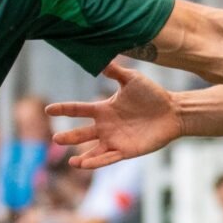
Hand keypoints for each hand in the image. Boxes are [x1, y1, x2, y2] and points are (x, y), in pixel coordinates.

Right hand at [47, 62, 181, 169]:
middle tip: (56, 138)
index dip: (64, 109)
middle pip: (82, 133)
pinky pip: (108, 158)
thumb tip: (99, 58)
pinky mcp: (126, 151)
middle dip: (69, 137)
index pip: (78, 109)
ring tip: (71, 161)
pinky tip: (83, 164)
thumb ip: (114, 71)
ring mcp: (114, 140)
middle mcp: (105, 126)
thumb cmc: (153, 95)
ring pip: (93, 150)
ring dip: (82, 156)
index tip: (49, 109)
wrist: (173, 111)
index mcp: (103, 109)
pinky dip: (96, 162)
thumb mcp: (131, 80)